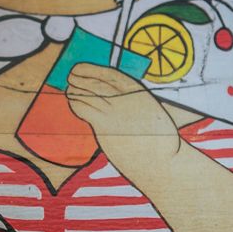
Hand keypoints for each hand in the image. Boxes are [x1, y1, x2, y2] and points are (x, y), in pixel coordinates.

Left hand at [64, 63, 180, 176]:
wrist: (162, 163)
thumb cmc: (160, 141)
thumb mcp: (152, 111)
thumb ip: (133, 101)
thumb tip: (113, 97)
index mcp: (138, 92)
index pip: (109, 74)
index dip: (91, 69)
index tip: (81, 68)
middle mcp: (124, 99)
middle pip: (94, 82)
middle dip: (79, 77)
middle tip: (71, 76)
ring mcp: (112, 113)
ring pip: (85, 94)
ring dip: (74, 90)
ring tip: (70, 89)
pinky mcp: (104, 128)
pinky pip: (84, 109)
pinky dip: (76, 103)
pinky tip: (73, 102)